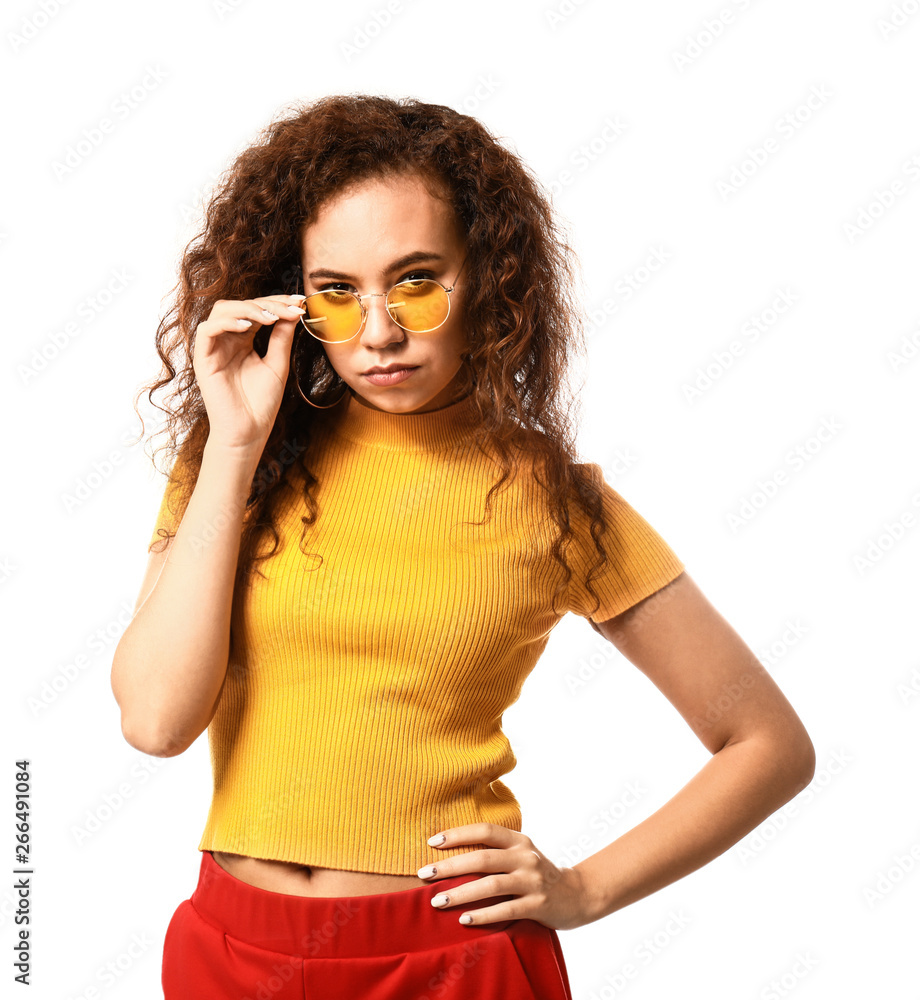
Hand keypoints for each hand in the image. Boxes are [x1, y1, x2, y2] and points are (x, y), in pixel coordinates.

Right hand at [193, 294, 305, 450]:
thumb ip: (282, 338)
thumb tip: (293, 312)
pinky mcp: (202, 359)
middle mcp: (227, 340)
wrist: (249, 431)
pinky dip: (227, 322)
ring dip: (249, 308)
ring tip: (271, 317)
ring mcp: (214, 348)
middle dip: (267, 303)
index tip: (300, 302)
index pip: (257, 310)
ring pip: (223, 311)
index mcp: (243, 340)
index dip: (277, 302)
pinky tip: (249, 326)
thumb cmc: (262, 403)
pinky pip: (207, 330)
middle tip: (290, 308)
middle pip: (241, 305)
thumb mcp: (278, 364)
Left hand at [417, 822, 591, 930]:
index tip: (432, 842)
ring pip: (491, 885)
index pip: (485, 830)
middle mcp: (526, 857)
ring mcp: (532, 881)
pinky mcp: (538, 905)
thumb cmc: (537, 874)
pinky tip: (464, 920)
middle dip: (450, 866)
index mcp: (519, 840)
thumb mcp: (521, 854)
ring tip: (437, 901)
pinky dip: (483, 915)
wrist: (578, 895)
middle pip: (482, 858)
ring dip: (461, 893)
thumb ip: (496, 851)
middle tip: (424, 874)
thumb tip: (450, 853)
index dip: (458, 834)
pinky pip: (505, 910)